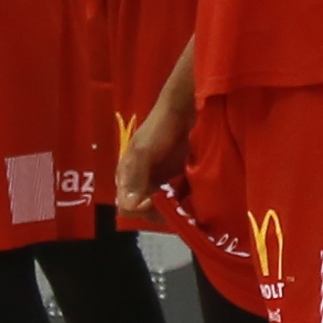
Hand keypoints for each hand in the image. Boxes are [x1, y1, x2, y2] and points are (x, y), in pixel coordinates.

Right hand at [118, 51, 198, 205]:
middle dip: (160, 213)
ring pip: (164, 208)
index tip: (155, 203)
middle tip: (177, 207)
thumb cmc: (159, 128)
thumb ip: (135, 178)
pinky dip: (186, 203)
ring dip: (174, 210)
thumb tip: (129, 207)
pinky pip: (180, 200)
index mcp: (126, 177)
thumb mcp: (142, 152)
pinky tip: (195, 200)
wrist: (184, 109)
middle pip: (146, 212)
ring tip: (188, 205)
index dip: (140, 209)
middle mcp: (142, 183)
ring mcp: (161, 182)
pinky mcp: (179, 180)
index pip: (127, 206)